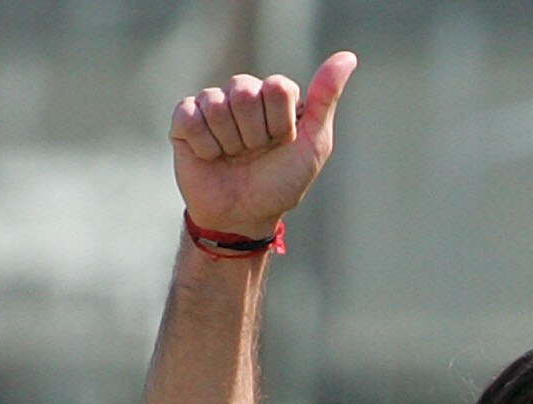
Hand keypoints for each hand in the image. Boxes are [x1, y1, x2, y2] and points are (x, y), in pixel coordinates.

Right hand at [171, 50, 357, 238]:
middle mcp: (243, 92)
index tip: (281, 143)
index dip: (279, 123)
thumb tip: (348, 57)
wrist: (243, 217)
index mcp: (275, 94)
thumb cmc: (280, 182)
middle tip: (254, 153)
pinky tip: (210, 156)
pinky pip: (189, 116)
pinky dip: (204, 146)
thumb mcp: (313, 144)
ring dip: (228, 143)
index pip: (277, 88)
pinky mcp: (184, 119)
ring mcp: (212, 103)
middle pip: (244, 92)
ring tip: (233, 156)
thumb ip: (326, 99)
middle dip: (253, 135)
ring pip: (216, 106)